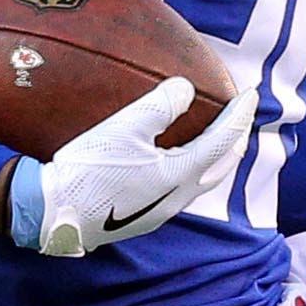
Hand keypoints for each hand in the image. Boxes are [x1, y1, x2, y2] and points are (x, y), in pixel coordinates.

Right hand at [20, 77, 258, 257]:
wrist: (54, 212)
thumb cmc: (88, 169)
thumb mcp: (124, 127)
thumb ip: (160, 105)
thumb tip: (185, 88)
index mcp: (180, 174)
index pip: (224, 141)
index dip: (240, 115)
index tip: (251, 95)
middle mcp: (178, 197)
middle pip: (222, 166)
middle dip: (234, 138)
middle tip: (239, 115)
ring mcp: (162, 211)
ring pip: (203, 180)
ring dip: (215, 156)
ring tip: (214, 136)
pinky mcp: (145, 216)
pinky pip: (182, 188)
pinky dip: (192, 167)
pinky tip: (175, 159)